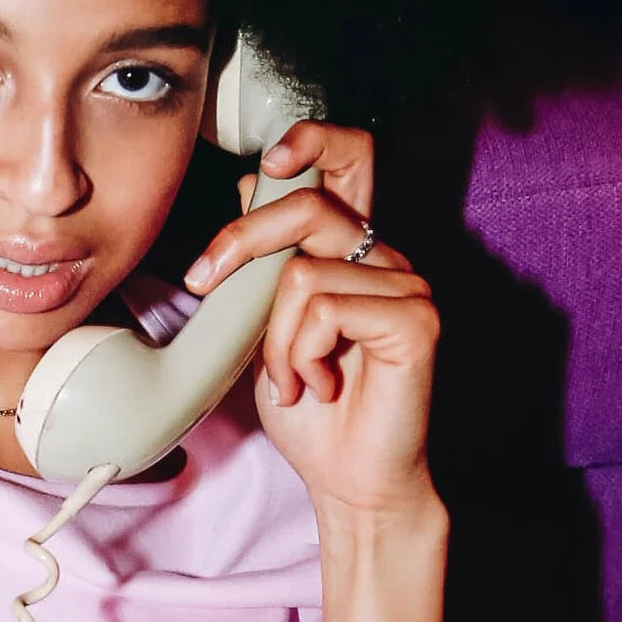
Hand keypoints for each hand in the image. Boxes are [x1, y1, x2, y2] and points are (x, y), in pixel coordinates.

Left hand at [185, 123, 438, 525]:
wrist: (349, 482)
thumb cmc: (311, 411)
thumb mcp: (264, 326)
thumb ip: (262, 263)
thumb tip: (245, 183)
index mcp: (354, 250)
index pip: (349, 157)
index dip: (312, 139)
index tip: (266, 162)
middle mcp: (386, 258)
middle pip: (309, 203)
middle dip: (243, 240)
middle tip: (205, 283)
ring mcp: (407, 286)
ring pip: (301, 274)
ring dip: (274, 339)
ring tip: (294, 378)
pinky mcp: (416, 320)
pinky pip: (325, 309)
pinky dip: (302, 354)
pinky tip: (321, 386)